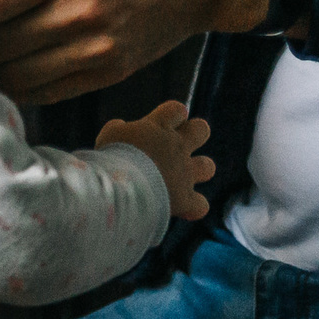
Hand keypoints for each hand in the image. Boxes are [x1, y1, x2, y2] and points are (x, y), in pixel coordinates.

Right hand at [97, 100, 216, 219]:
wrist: (122, 187)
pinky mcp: (185, 198)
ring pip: (207, 167)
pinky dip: (193, 206)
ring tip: (179, 178)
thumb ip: (119, 128)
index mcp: (159, 126)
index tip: (161, 123)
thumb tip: (122, 126)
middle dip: (193, 135)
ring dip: (197, 171)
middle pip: (201, 129)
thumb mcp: (110, 135)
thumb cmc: (111, 157)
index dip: (172, 115)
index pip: (177, 110)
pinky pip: (201, 204)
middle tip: (174, 146)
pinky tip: (182, 208)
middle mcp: (177, 146)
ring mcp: (184, 172)